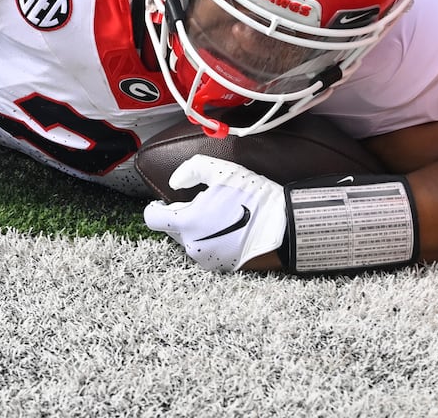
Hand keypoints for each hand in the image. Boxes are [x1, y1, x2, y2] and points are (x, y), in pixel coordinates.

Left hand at [143, 154, 287, 272]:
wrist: (284, 229)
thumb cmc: (253, 199)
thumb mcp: (222, 171)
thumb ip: (191, 170)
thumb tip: (175, 182)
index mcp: (187, 223)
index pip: (153, 219)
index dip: (156, 207)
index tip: (163, 202)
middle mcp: (193, 246)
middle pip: (172, 228)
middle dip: (182, 215)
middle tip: (204, 202)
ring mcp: (207, 260)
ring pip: (190, 239)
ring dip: (196, 227)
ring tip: (219, 214)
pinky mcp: (221, 268)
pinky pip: (205, 250)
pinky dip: (209, 239)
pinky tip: (226, 228)